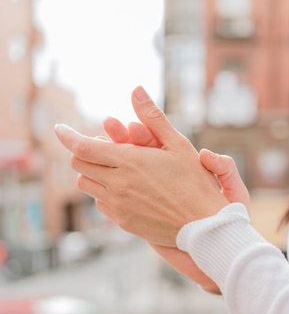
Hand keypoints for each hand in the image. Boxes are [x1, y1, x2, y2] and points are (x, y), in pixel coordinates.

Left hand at [55, 87, 228, 247]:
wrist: (204, 225)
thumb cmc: (195, 181)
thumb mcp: (178, 144)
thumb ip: (153, 116)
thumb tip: (136, 88)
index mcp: (130, 162)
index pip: (82, 148)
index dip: (66, 136)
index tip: (58, 128)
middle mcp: (119, 184)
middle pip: (79, 165)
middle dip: (83, 152)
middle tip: (97, 146)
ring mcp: (119, 205)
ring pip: (86, 185)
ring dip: (93, 172)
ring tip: (110, 167)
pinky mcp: (123, 221)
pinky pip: (101, 203)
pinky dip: (104, 192)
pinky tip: (124, 188)